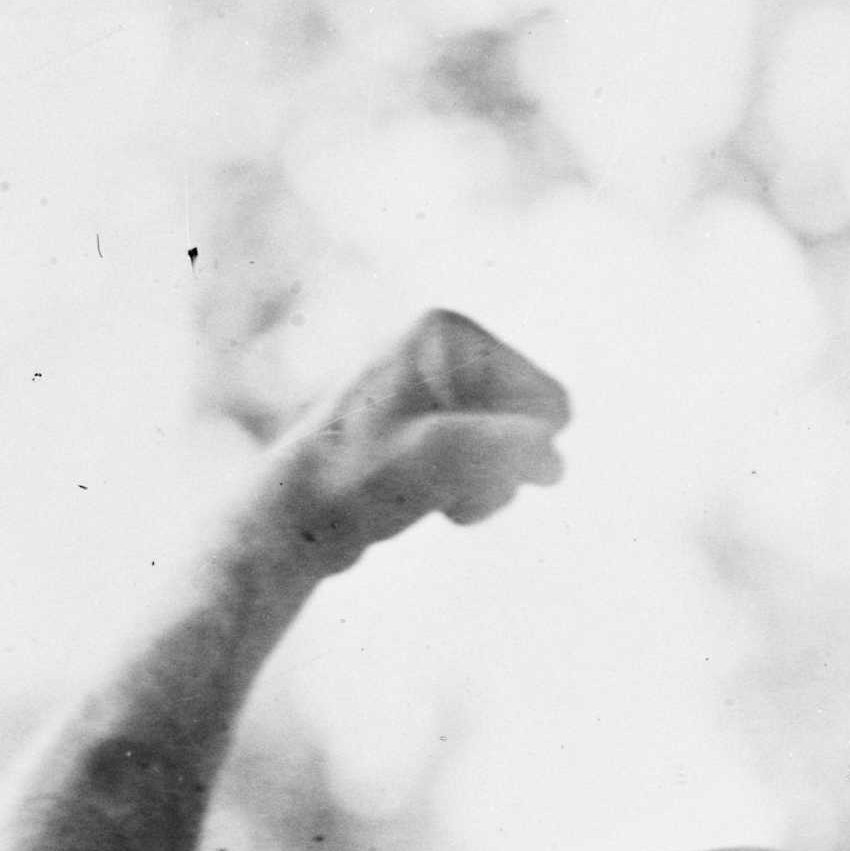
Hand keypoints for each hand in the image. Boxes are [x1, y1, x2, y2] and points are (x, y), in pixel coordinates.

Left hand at [252, 311, 570, 575]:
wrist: (293, 518)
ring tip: (440, 496)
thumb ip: (509, 450)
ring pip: (517, 450)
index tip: (458, 461)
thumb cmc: (355, 479)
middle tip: (450, 483)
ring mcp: (444, 388)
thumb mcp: (440, 458)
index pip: (546, 401)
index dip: (518, 447)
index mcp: (449, 333)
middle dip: (504, 465)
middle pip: (533, 425)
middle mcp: (448, 348)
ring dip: (489, 485)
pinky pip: (492, 463)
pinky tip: (438, 503)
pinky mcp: (436, 426)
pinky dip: (475, 490)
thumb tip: (556, 465)